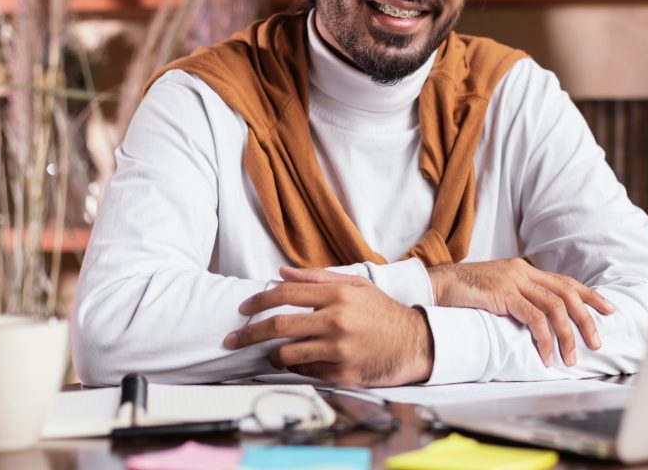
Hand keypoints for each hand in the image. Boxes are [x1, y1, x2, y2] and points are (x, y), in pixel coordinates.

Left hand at [225, 267, 432, 386]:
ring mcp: (339, 349)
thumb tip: (282, 273)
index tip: (243, 309)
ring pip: (287, 354)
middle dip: (249, 333)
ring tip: (269, 355)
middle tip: (233, 339)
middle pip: (278, 325)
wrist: (414, 343)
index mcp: (338, 295)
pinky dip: (297, 367)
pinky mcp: (343, 373)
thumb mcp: (355, 286)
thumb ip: (318, 278)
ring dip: (272, 355)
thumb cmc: (382, 313)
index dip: (259, 301)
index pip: (286, 294)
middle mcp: (336, 320)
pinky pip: (306, 372)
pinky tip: (300, 363)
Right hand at [427, 258, 614, 366]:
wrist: (436, 285)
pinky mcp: (503, 294)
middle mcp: (522, 271)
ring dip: (567, 335)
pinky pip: (534, 317)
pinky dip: (544, 338)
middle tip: (596, 342)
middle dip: (586, 319)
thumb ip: (517, 297)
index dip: (589, 295)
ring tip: (571, 358)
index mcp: (523, 268)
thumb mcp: (495, 291)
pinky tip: (546, 356)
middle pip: (566, 293)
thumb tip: (537, 319)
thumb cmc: (463, 293)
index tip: (609, 310)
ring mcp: (513, 281)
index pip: (565, 281)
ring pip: (555, 306)